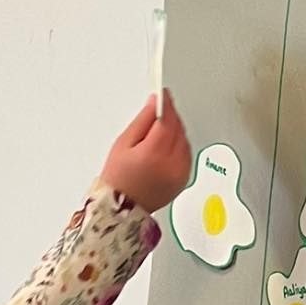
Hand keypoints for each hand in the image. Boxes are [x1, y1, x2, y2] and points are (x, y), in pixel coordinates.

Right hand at [99, 92, 191, 214]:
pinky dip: (179, 147)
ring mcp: (180, 173)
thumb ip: (142, 121)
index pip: (167, 119)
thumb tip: (155, 103)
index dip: (166, 104)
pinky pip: (187, 154)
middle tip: (156, 115)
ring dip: (175, 132)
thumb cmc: (118, 180)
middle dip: (170, 118)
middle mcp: (171, 163)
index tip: (163, 95)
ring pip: (184, 139)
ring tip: (157, 136)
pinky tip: (165, 150)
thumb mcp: (123, 143)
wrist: (123, 210)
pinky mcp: (184, 179)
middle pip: (178, 128)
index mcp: (154, 153)